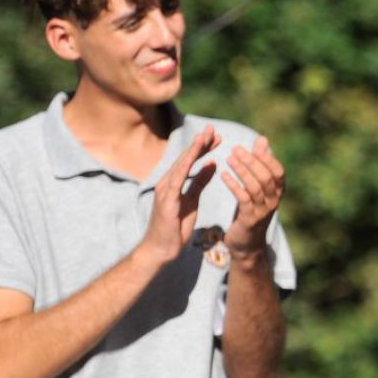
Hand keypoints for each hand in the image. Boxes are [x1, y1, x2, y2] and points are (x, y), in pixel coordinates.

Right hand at [139, 125, 218, 263]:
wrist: (161, 248)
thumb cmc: (175, 226)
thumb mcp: (193, 200)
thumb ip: (200, 182)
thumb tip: (212, 164)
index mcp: (175, 182)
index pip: (191, 160)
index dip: (204, 147)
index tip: (217, 136)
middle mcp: (168, 182)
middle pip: (186, 158)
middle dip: (200, 143)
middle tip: (213, 129)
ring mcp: (165, 191)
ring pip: (180, 166)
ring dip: (193, 151)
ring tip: (205, 138)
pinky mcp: (166, 201)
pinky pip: (177, 182)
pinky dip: (185, 169)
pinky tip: (194, 160)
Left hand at [222, 135, 286, 256]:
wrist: (246, 243)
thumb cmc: (251, 210)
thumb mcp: (258, 187)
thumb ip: (260, 164)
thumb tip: (263, 140)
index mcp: (277, 192)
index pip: (279, 172)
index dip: (268, 158)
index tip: (254, 145)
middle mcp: (274, 201)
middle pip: (266, 177)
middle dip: (251, 162)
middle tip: (235, 149)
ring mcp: (263, 211)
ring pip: (255, 187)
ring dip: (242, 171)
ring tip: (228, 159)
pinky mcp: (250, 219)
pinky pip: (243, 199)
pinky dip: (234, 185)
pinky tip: (223, 175)